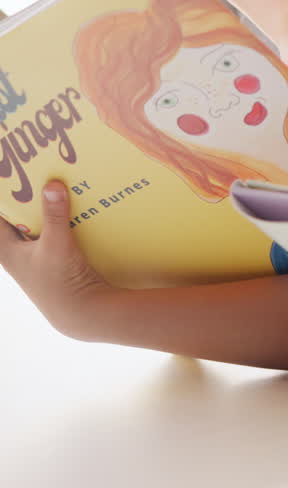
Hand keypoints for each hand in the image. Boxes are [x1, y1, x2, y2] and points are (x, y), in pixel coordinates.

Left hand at [0, 182, 115, 340]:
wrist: (81, 313)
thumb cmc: (59, 281)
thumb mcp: (57, 245)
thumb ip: (55, 215)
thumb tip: (52, 185)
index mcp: (6, 249)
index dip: (2, 198)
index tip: (8, 174)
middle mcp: (16, 251)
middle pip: (14, 218)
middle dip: (24, 198)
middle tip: (36, 176)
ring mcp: (34, 256)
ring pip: (34, 225)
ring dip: (44, 209)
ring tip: (56, 187)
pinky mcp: (53, 260)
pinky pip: (52, 233)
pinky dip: (59, 221)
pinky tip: (76, 210)